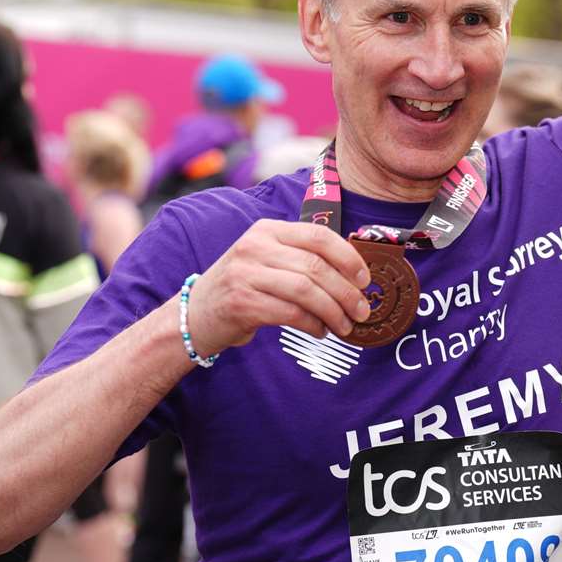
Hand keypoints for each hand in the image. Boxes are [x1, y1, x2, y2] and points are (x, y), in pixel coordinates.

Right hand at [182, 219, 371, 355]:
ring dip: (333, 311)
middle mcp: (255, 246)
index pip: (318, 236)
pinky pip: (290, 313)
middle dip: (346, 291)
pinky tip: (320, 331)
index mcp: (267, 230)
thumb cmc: (244, 286)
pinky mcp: (242, 303)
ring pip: (306, 291)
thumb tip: (354, 272)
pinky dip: (313, 325)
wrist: (197, 314)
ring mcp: (245, 274)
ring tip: (345, 325)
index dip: (347, 257)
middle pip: (315, 266)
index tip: (365, 279)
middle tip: (362, 310)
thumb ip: (302, 257)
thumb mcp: (268, 259)